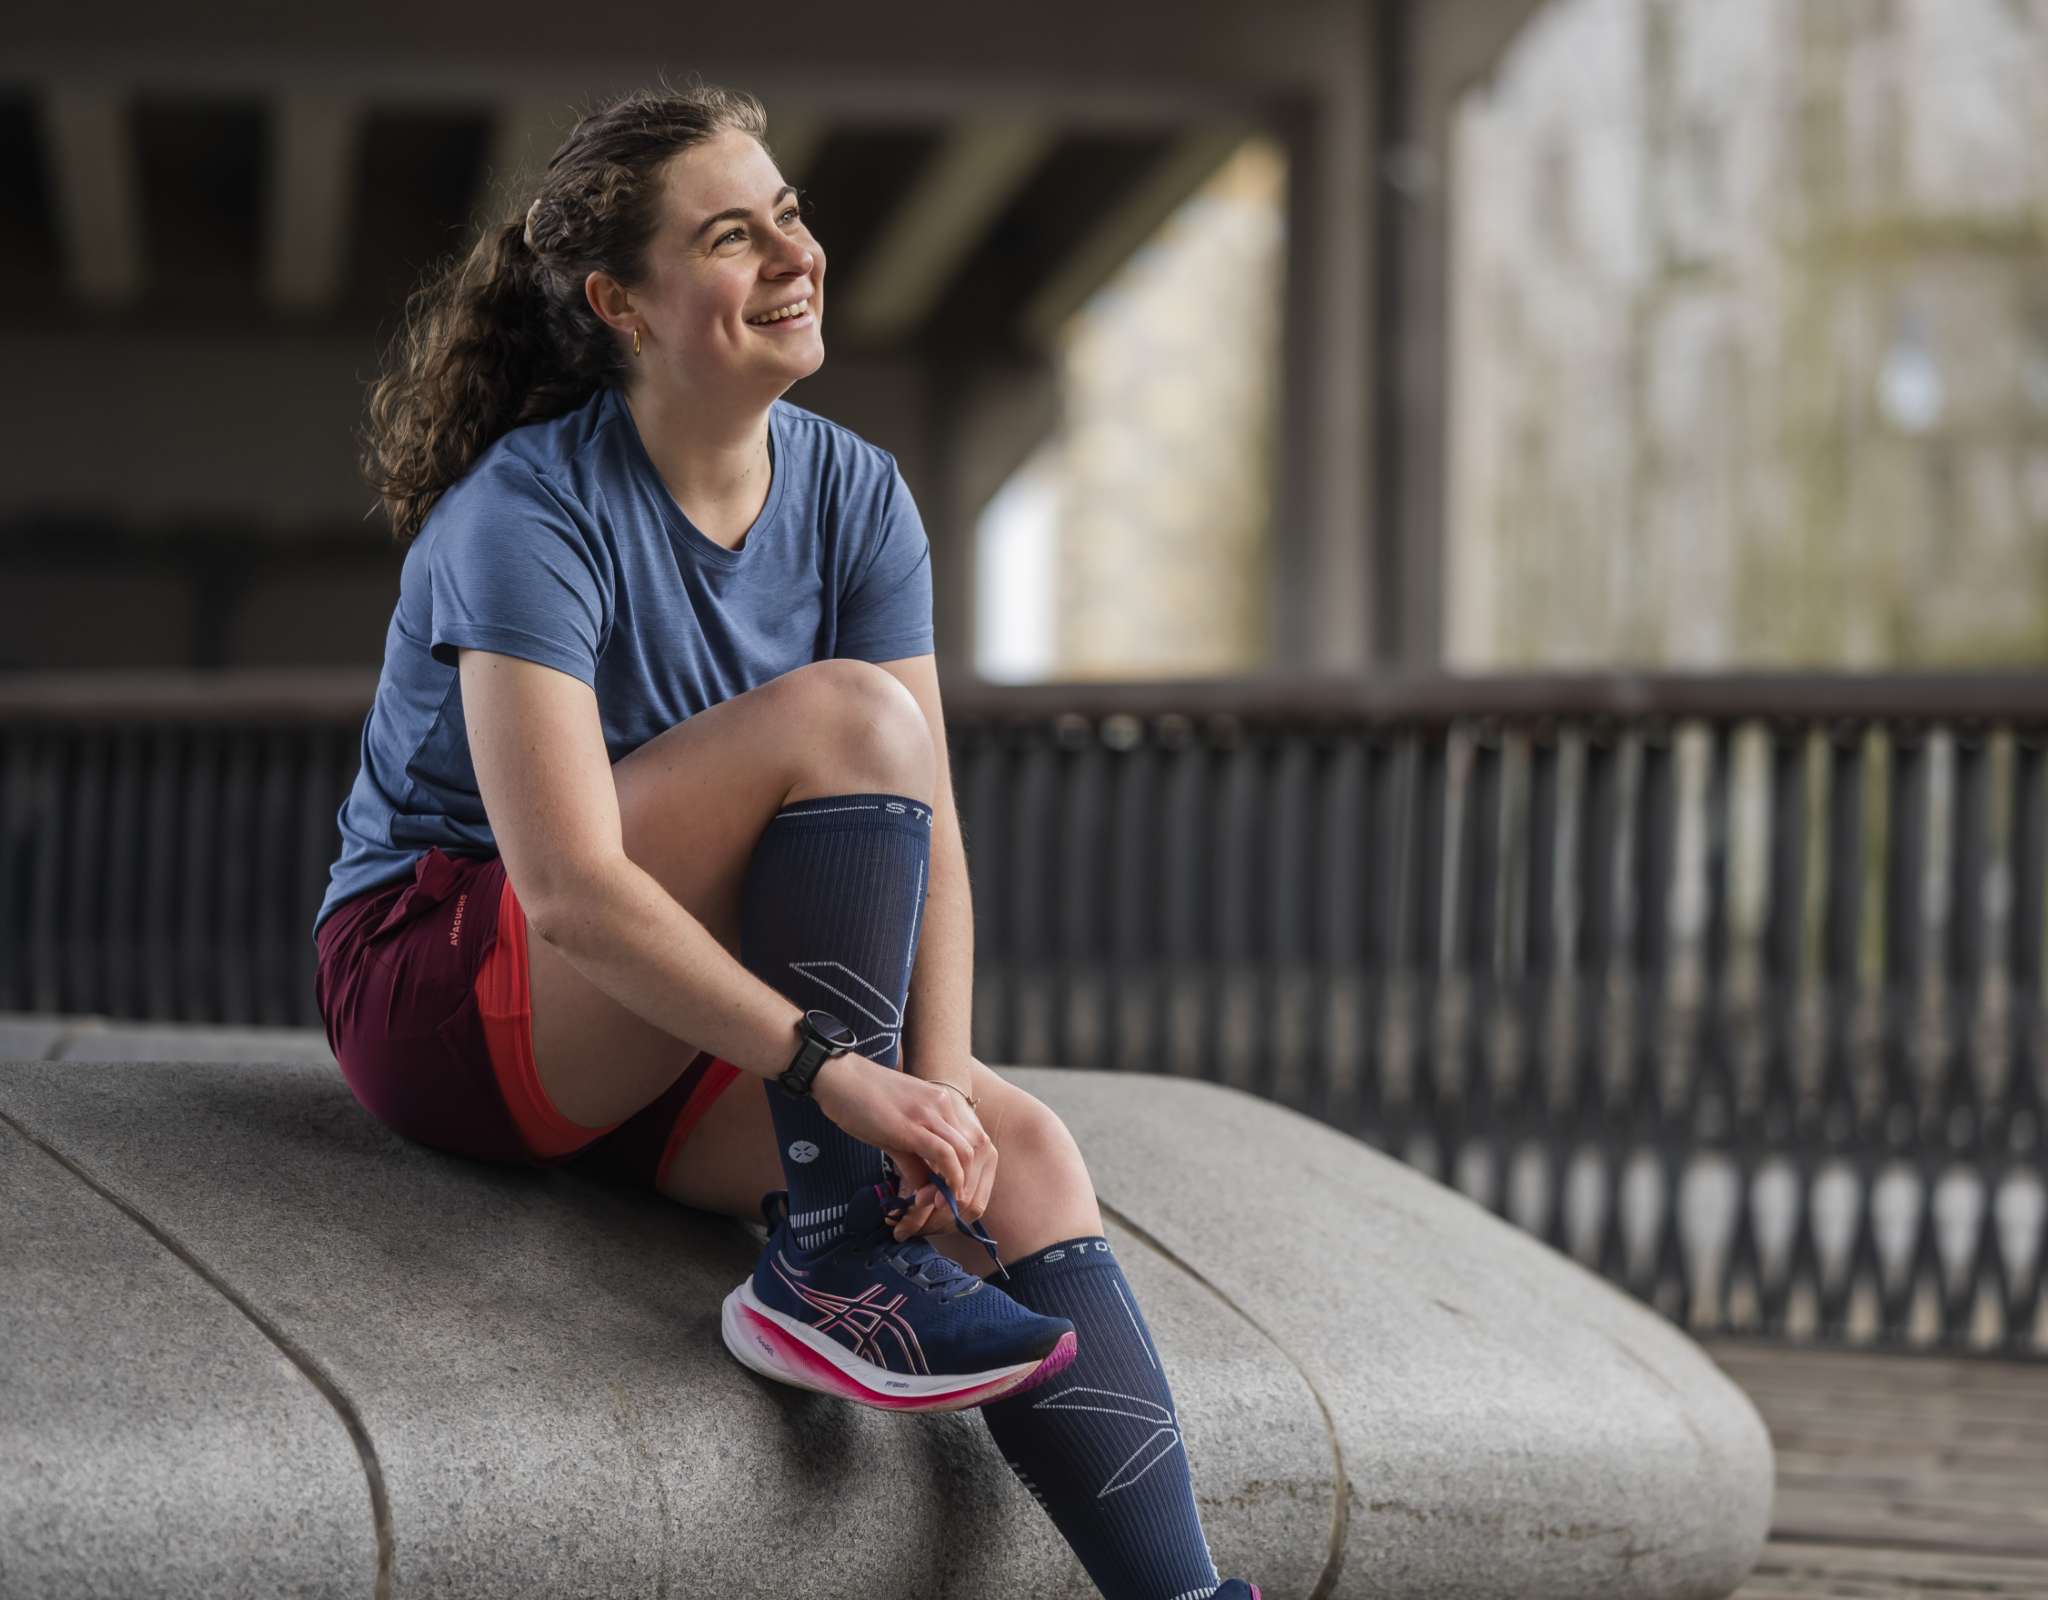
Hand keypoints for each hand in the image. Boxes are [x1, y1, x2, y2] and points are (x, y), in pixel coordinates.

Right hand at [810, 1056, 996, 1240]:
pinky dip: (948, 1179)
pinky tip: (937, 1196)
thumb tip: (925, 1187)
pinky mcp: (910, 1125)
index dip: (971, 1173)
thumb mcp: (896, 1129)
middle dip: (970, 1183)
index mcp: (943, 1103)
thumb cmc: (861, 1101)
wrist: (837, 1076)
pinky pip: (943, 1154)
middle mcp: (944, 1104)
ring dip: (959, 1186)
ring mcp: (929, 1112)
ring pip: (966, 1154)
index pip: (974, 1141)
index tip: (954, 1194)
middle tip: (951, 1205)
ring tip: (942, 1205)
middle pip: (978, 1150)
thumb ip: (914, 1157)